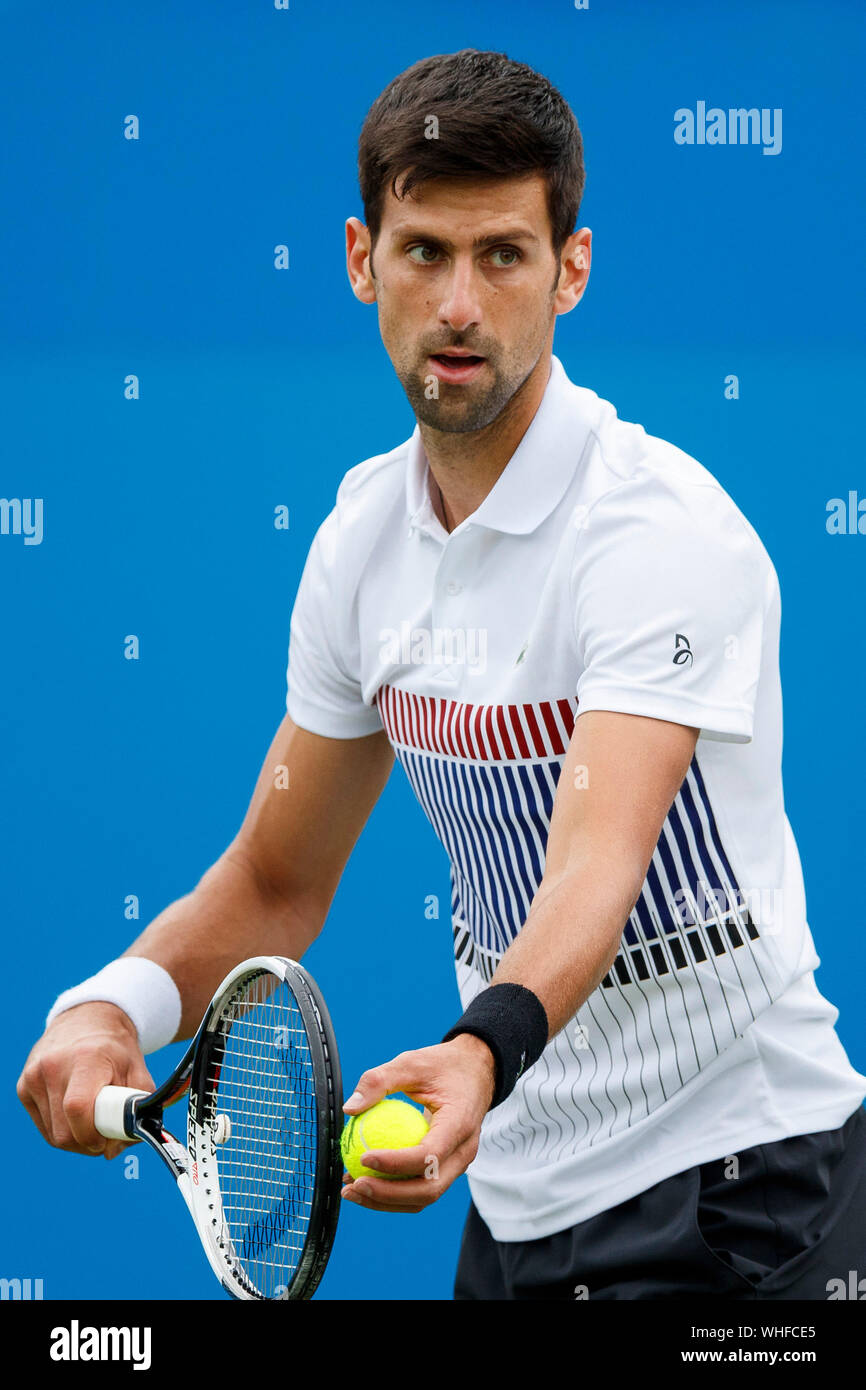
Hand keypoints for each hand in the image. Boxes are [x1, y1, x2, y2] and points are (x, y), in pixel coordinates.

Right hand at [16, 1002, 154, 1158]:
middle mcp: (54, 1066)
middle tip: (105, 1136)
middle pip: (64, 1131)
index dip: (93, 1135)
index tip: (108, 1141)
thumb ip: (136, 1110)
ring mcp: (34, 1076)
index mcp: (86, 1059)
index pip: (78, 1109)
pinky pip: (43, 1127)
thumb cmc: (115, 1049)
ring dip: (75, 1140)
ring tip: (92, 1123)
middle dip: (88, 1144)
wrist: (87, 1019)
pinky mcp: (23, 1086)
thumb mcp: (138, 1071)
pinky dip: (61, 1130)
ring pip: (53, 1135)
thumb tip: (114, 1149)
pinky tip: (75, 1116)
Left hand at [340, 1033, 495, 1212]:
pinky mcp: (446, 1168)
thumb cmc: (443, 1066)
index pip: (429, 1155)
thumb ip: (380, 1080)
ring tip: (350, 1189)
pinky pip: (419, 1188)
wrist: (475, 1071)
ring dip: (386, 1201)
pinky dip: (392, 1192)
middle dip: (388, 1195)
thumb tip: (350, 1108)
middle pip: (428, 1189)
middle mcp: (463, 1151)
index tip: (364, 1157)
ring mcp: (457, 1164)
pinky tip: (363, 1180)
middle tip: (354, 1184)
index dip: (395, 1163)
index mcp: (460, 1123)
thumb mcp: (412, 1062)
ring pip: (423, 1197)